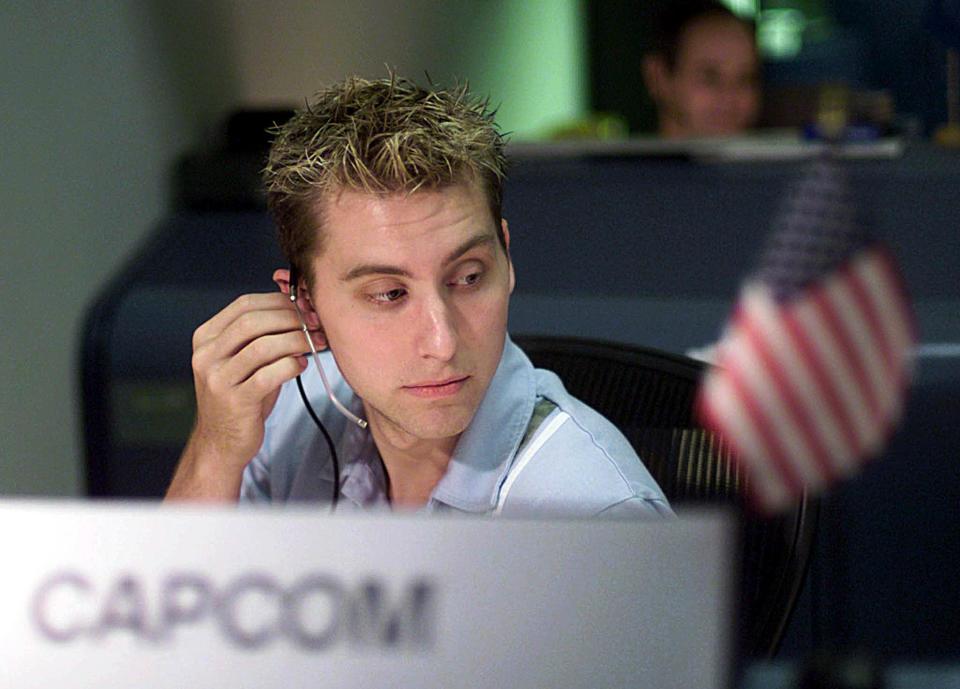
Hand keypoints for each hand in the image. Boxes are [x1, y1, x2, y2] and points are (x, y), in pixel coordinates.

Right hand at [166, 290, 324, 499]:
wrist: (222, 442)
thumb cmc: (241, 396)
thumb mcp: (245, 360)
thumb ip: (264, 335)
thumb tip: (302, 308)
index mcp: (206, 338)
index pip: (244, 305)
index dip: (279, 301)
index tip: (306, 305)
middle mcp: (206, 355)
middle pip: (253, 321)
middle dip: (291, 318)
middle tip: (316, 323)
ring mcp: (217, 378)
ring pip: (262, 346)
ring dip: (296, 340)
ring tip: (316, 342)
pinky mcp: (233, 401)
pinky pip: (268, 375)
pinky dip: (290, 366)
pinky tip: (302, 365)